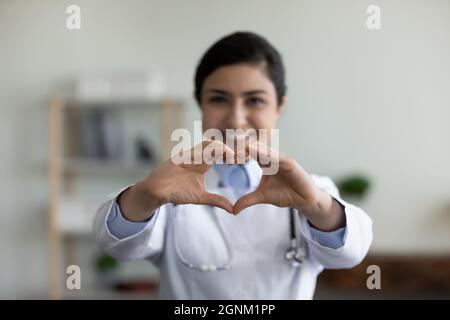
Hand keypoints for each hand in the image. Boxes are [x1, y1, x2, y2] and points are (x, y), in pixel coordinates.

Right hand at [118, 140, 235, 220]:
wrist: (157, 192)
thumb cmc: (177, 192)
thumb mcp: (201, 197)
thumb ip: (216, 200)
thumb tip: (232, 209)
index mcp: (204, 162)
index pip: (221, 151)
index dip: (233, 154)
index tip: (244, 161)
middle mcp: (197, 156)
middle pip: (218, 144)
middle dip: (231, 148)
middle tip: (243, 157)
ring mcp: (188, 155)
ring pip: (208, 143)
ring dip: (221, 148)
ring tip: (232, 158)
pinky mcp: (180, 157)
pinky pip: (194, 150)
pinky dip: (206, 152)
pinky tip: (216, 158)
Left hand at [233, 142, 345, 230]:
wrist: (304, 200)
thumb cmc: (285, 194)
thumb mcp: (262, 197)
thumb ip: (247, 200)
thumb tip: (233, 210)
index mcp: (265, 162)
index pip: (248, 153)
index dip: (237, 154)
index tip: (223, 157)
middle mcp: (272, 158)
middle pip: (254, 148)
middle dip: (240, 148)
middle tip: (227, 152)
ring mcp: (281, 159)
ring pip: (264, 150)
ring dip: (251, 150)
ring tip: (238, 152)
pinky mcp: (290, 163)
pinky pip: (277, 157)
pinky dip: (267, 155)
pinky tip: (257, 154)